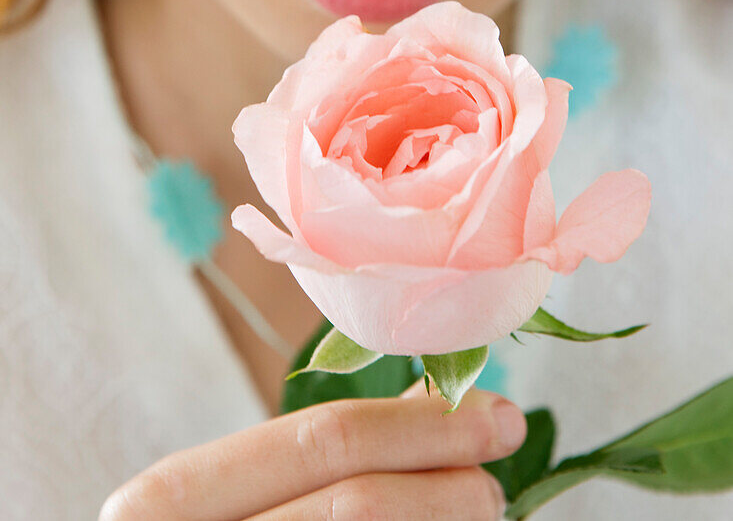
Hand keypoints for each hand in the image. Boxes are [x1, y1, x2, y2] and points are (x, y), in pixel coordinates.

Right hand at [98, 379, 525, 518]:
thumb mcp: (230, 494)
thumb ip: (313, 456)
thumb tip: (435, 403)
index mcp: (172, 495)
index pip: (324, 439)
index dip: (422, 425)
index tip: (498, 416)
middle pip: (358, 504)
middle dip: (446, 485)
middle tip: (494, 484)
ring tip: (474, 510)